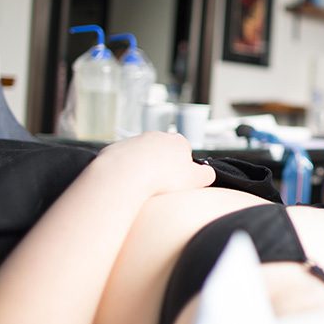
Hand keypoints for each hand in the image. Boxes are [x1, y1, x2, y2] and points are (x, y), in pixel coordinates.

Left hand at [95, 131, 214, 195]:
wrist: (124, 175)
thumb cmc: (162, 178)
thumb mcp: (197, 179)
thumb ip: (208, 175)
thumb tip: (207, 174)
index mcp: (177, 141)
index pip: (185, 151)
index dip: (184, 168)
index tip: (179, 181)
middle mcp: (155, 136)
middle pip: (163, 153)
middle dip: (163, 167)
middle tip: (162, 185)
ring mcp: (134, 141)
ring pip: (142, 157)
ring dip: (144, 169)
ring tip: (143, 187)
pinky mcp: (115, 150)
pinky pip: (123, 163)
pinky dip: (126, 172)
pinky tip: (127, 184)